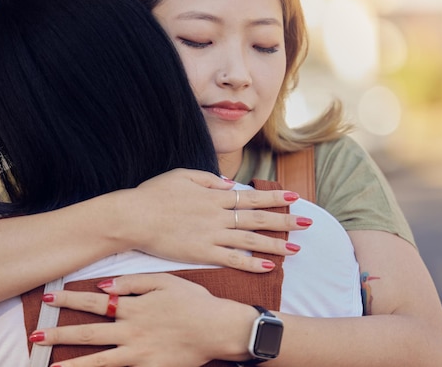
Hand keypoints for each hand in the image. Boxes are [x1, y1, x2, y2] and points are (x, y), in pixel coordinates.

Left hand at [30, 273, 257, 366]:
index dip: (69, 300)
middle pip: (88, 333)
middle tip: (35, 336)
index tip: (48, 299)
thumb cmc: (193, 301)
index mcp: (133, 308)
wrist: (218, 328)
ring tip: (50, 366)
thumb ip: (133, 282)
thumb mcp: (165, 281)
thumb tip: (103, 286)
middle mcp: (131, 332)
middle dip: (59, 334)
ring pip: (99, 361)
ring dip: (73, 363)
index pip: (94, 303)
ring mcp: (139, 354)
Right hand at [116, 169, 308, 272]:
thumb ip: (208, 179)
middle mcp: (218, 214)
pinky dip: (251, 263)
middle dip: (285, 220)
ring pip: (251, 240)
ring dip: (275, 244)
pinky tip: (268, 267)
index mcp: (214, 195)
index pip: (251, 196)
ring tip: (296, 248)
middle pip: (258, 217)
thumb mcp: (182, 175)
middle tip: (307, 223)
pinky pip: (233, 259)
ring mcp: (212, 234)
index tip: (293, 197)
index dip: (274, 197)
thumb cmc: (154, 194)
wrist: (134, 216)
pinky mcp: (203, 253)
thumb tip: (230, 185)